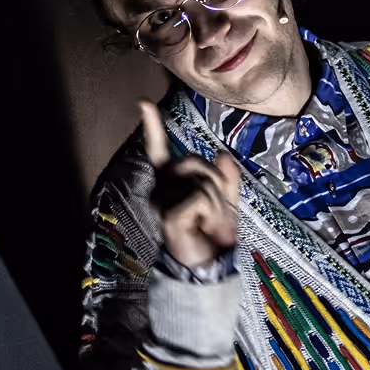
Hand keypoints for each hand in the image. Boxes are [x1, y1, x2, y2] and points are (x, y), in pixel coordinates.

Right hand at [139, 99, 241, 267]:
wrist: (209, 265)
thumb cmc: (214, 233)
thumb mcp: (227, 201)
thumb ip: (227, 178)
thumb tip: (222, 153)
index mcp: (171, 182)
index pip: (159, 151)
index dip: (152, 127)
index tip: (143, 103)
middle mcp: (161, 188)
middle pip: (195, 161)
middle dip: (216, 182)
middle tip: (217, 211)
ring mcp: (162, 202)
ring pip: (202, 181)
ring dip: (218, 202)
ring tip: (211, 223)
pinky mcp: (169, 215)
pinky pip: (200, 198)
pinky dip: (212, 212)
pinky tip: (204, 227)